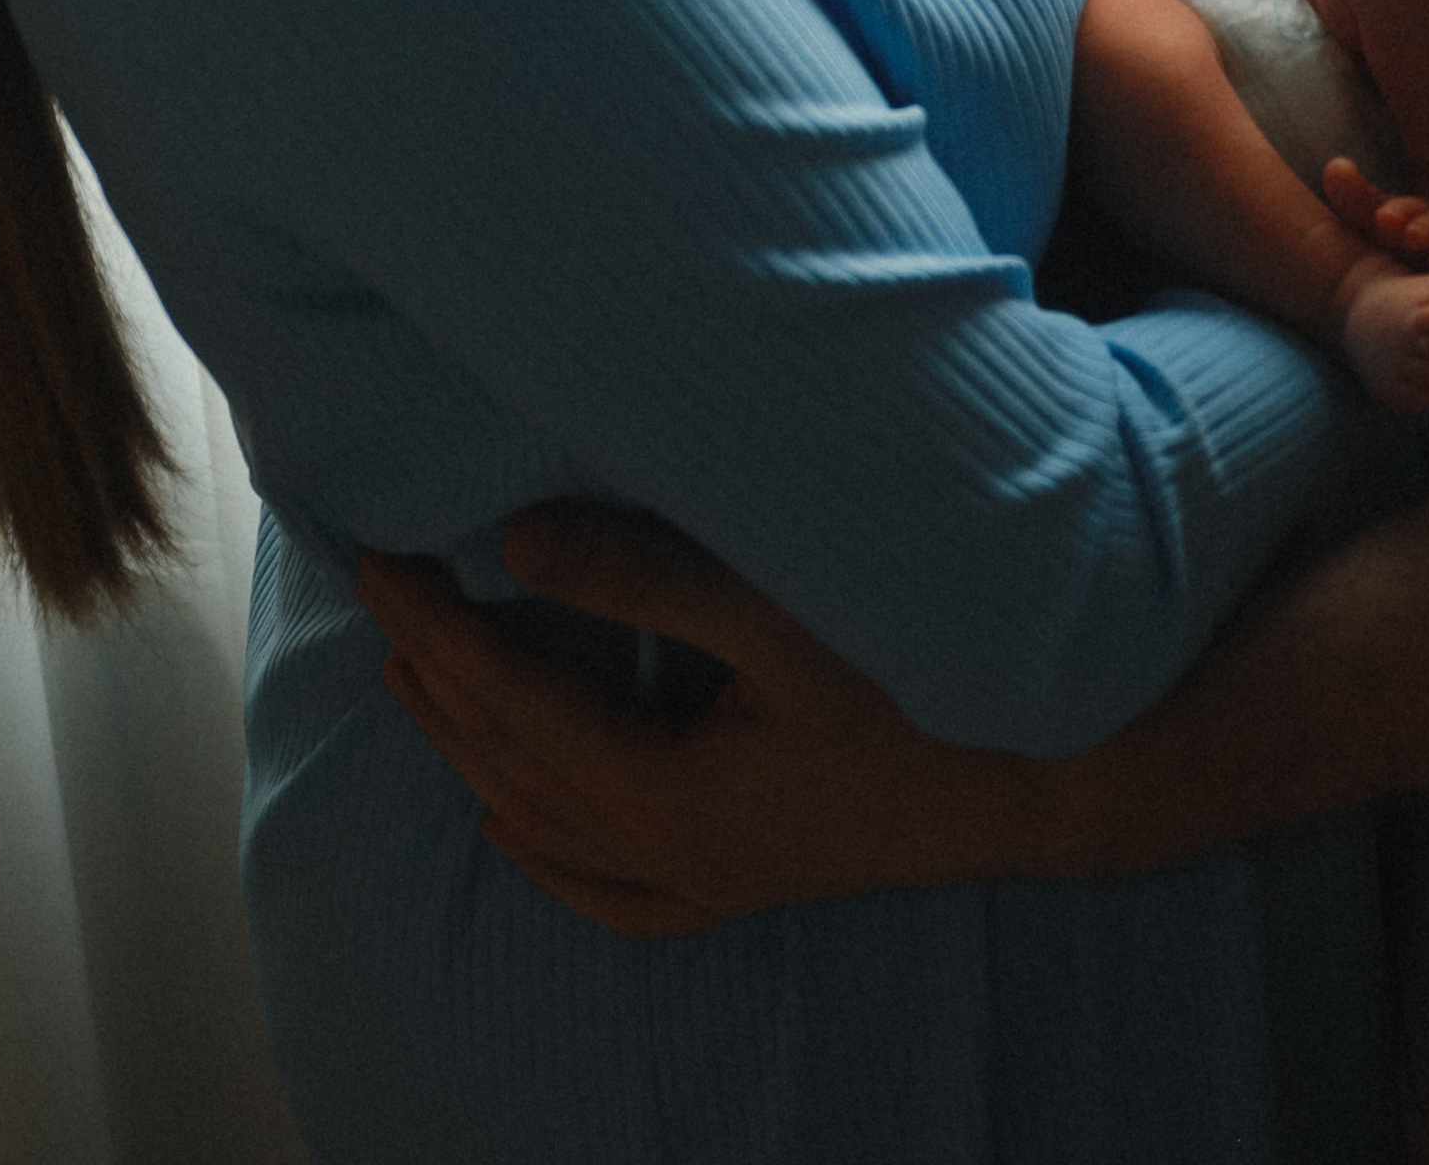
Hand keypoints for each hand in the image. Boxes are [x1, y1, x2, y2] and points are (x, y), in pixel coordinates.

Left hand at [356, 510, 1044, 937]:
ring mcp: (705, 883)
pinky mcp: (741, 883)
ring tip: (415, 676)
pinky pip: (604, 887)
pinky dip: (543, 845)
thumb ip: (648, 574)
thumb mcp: (787, 610)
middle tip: (380, 590)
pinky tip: (514, 819)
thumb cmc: (926, 682)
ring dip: (471, 748)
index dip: (435, 625)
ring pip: (544, 825)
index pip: (508, 700)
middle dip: (435, 677)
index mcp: (666, 797)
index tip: (377, 557)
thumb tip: (515, 540)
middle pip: (509, 765)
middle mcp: (669, 859)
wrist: (1051, 777)